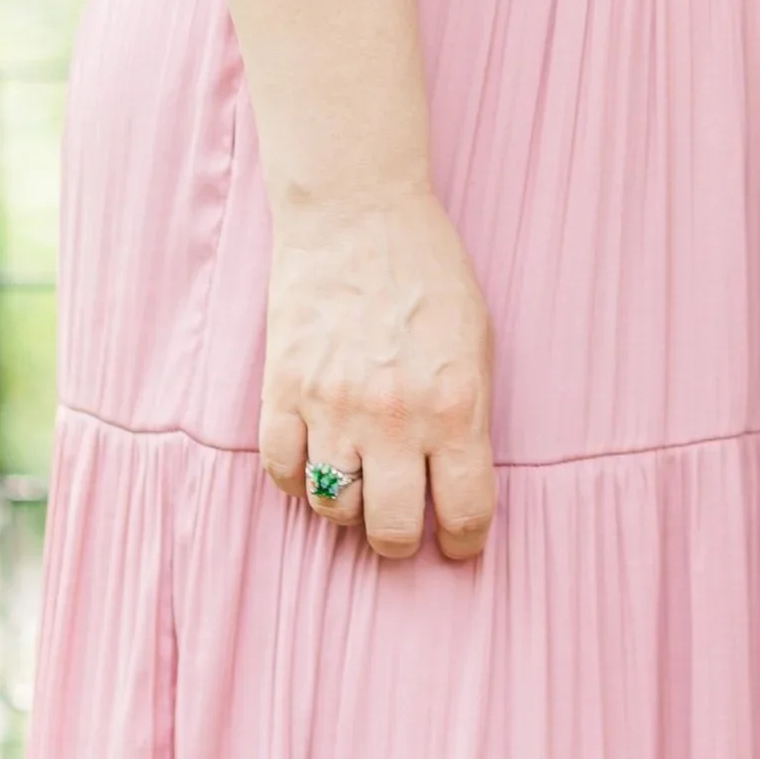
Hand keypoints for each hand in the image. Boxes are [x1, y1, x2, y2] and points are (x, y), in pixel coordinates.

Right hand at [260, 182, 496, 562]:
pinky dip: (298, 479)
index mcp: (456, 405)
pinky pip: (282, 472)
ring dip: (349, 506)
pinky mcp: (283, 390)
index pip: (464, 511)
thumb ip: (468, 414)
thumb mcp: (476, 341)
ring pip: (334, 508)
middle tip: (402, 523)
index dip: (463, 542)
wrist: (359, 212)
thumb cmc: (428, 271)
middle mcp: (395, 418)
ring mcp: (333, 407)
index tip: (458, 545)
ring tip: (361, 481)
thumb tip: (458, 480)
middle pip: (392, 529)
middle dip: (400, 537)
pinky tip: (316, 460)